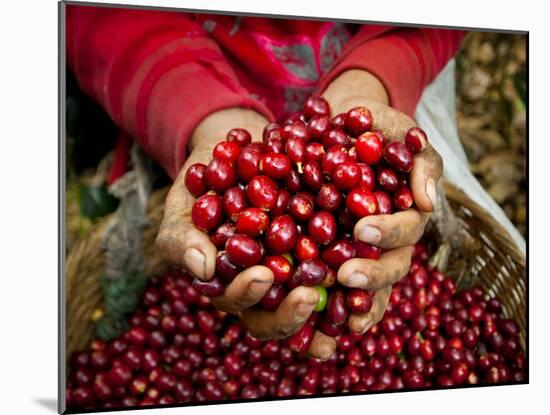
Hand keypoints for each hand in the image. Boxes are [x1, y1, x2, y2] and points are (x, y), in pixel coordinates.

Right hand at [156, 108, 335, 359]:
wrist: (236, 152)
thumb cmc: (203, 184)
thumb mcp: (184, 206)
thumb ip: (184, 237)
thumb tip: (202, 269)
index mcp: (230, 283)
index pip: (238, 302)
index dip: (249, 296)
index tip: (264, 275)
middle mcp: (266, 285)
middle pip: (277, 316)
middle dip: (292, 314)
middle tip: (310, 296)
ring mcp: (295, 269)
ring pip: (313, 301)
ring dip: (333, 309)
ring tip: (351, 303)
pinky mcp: (323, 247)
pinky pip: (340, 265)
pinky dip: (356, 272)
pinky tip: (372, 264)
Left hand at [323, 70, 442, 333]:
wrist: (342, 125)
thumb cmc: (376, 128)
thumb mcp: (401, 134)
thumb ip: (420, 162)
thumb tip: (427, 202)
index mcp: (406, 215)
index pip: (406, 230)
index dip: (388, 233)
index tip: (362, 228)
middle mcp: (386, 241)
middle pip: (388, 268)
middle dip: (370, 275)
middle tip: (344, 275)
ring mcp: (360, 250)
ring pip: (363, 285)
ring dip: (350, 301)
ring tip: (333, 316)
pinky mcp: (330, 253)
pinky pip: (331, 282)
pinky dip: (324, 301)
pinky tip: (307, 315)